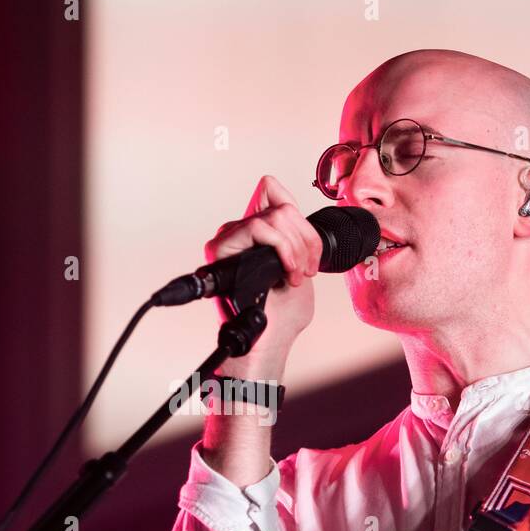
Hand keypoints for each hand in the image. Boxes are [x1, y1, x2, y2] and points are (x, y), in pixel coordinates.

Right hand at [204, 175, 320, 375]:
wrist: (270, 341)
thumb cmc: (282, 315)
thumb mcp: (300, 266)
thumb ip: (294, 236)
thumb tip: (292, 208)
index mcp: (254, 233)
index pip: (271, 189)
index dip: (299, 217)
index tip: (309, 253)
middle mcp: (237, 233)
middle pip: (281, 205)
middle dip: (306, 239)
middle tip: (307, 270)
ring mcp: (227, 240)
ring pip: (275, 216)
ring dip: (297, 248)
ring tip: (297, 275)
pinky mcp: (220, 249)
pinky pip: (261, 228)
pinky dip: (284, 249)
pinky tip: (287, 274)